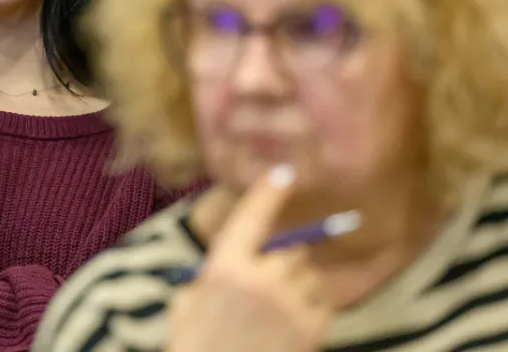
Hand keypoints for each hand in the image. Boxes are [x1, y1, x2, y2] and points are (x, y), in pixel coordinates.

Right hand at [166, 165, 332, 351]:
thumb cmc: (193, 345)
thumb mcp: (185, 305)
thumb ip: (209, 279)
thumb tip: (230, 265)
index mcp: (224, 268)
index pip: (250, 218)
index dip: (267, 193)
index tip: (284, 172)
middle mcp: (261, 280)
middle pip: (290, 249)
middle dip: (282, 260)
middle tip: (268, 279)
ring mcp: (290, 306)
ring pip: (309, 275)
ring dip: (299, 284)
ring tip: (279, 308)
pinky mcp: (311, 331)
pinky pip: (322, 302)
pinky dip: (312, 307)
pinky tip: (292, 323)